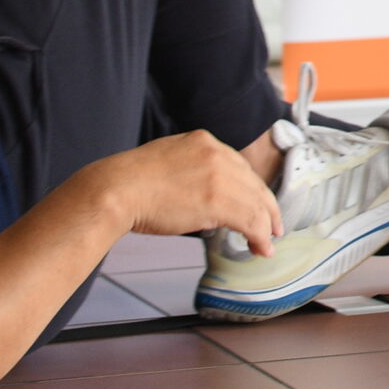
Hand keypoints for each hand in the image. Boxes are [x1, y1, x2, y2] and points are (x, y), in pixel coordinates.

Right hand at [81, 132, 280, 256]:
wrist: (114, 190)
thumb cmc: (128, 183)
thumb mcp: (167, 160)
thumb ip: (191, 168)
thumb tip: (202, 191)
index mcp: (204, 141)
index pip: (240, 167)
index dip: (252, 189)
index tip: (258, 204)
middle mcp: (217, 153)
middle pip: (253, 184)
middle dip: (266, 208)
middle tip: (273, 226)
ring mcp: (219, 176)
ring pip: (256, 203)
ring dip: (265, 226)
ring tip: (267, 243)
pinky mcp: (217, 200)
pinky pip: (250, 220)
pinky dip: (259, 235)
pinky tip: (260, 247)